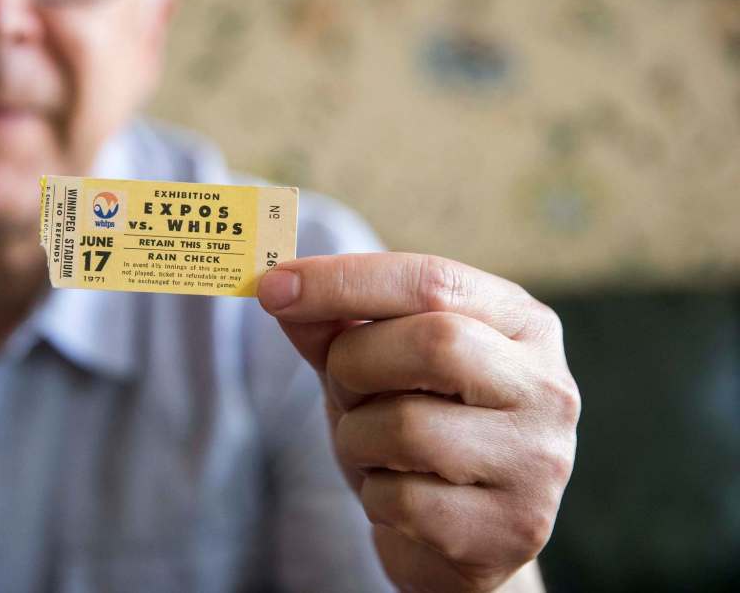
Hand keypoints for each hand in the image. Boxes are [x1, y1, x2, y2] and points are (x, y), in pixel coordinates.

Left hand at [258, 253, 579, 591]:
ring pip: (408, 426)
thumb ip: (334, 327)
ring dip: (357, 438)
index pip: (433, 281)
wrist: (458, 539)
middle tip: (341, 386)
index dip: (344, 280)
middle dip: (355, 363)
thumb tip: (280, 288)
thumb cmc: (417, 432)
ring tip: (374, 451)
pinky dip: (375, 496)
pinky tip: (398, 498)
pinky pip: (405, 499)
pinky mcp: (513, 528)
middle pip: (434, 343)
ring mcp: (538, 459)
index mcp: (521, 324)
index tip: (272, 286)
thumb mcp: (374, 369)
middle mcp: (547, 384)